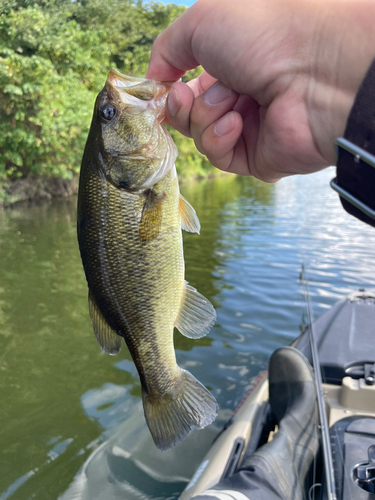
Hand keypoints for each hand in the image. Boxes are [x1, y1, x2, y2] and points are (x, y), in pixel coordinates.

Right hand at [147, 0, 374, 181]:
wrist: (313, 70)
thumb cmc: (265, 34)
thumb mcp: (203, 22)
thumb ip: (168, 47)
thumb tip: (154, 79)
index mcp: (230, 64)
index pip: (186, 86)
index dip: (169, 90)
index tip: (159, 89)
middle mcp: (240, 96)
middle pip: (188, 116)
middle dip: (181, 106)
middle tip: (187, 96)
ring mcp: (249, 129)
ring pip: (200, 137)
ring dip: (205, 117)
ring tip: (231, 101)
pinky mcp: (257, 158)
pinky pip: (220, 157)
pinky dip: (220, 139)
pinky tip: (238, 123)